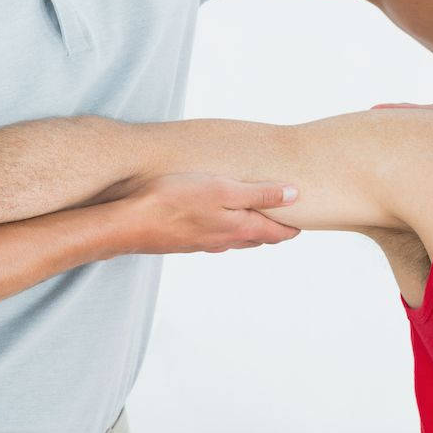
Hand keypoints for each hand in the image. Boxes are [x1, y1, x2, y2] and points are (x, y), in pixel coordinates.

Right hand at [120, 173, 301, 253]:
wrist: (129, 224)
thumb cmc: (175, 200)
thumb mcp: (224, 188)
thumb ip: (260, 193)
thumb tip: (295, 196)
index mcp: (239, 228)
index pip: (276, 233)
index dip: (292, 227)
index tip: (303, 221)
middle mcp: (224, 241)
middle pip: (258, 238)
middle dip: (274, 230)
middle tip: (285, 219)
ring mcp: (204, 244)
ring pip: (235, 239)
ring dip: (249, 230)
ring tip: (257, 217)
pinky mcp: (185, 242)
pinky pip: (215, 237)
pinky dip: (226, 230)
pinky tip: (217, 220)